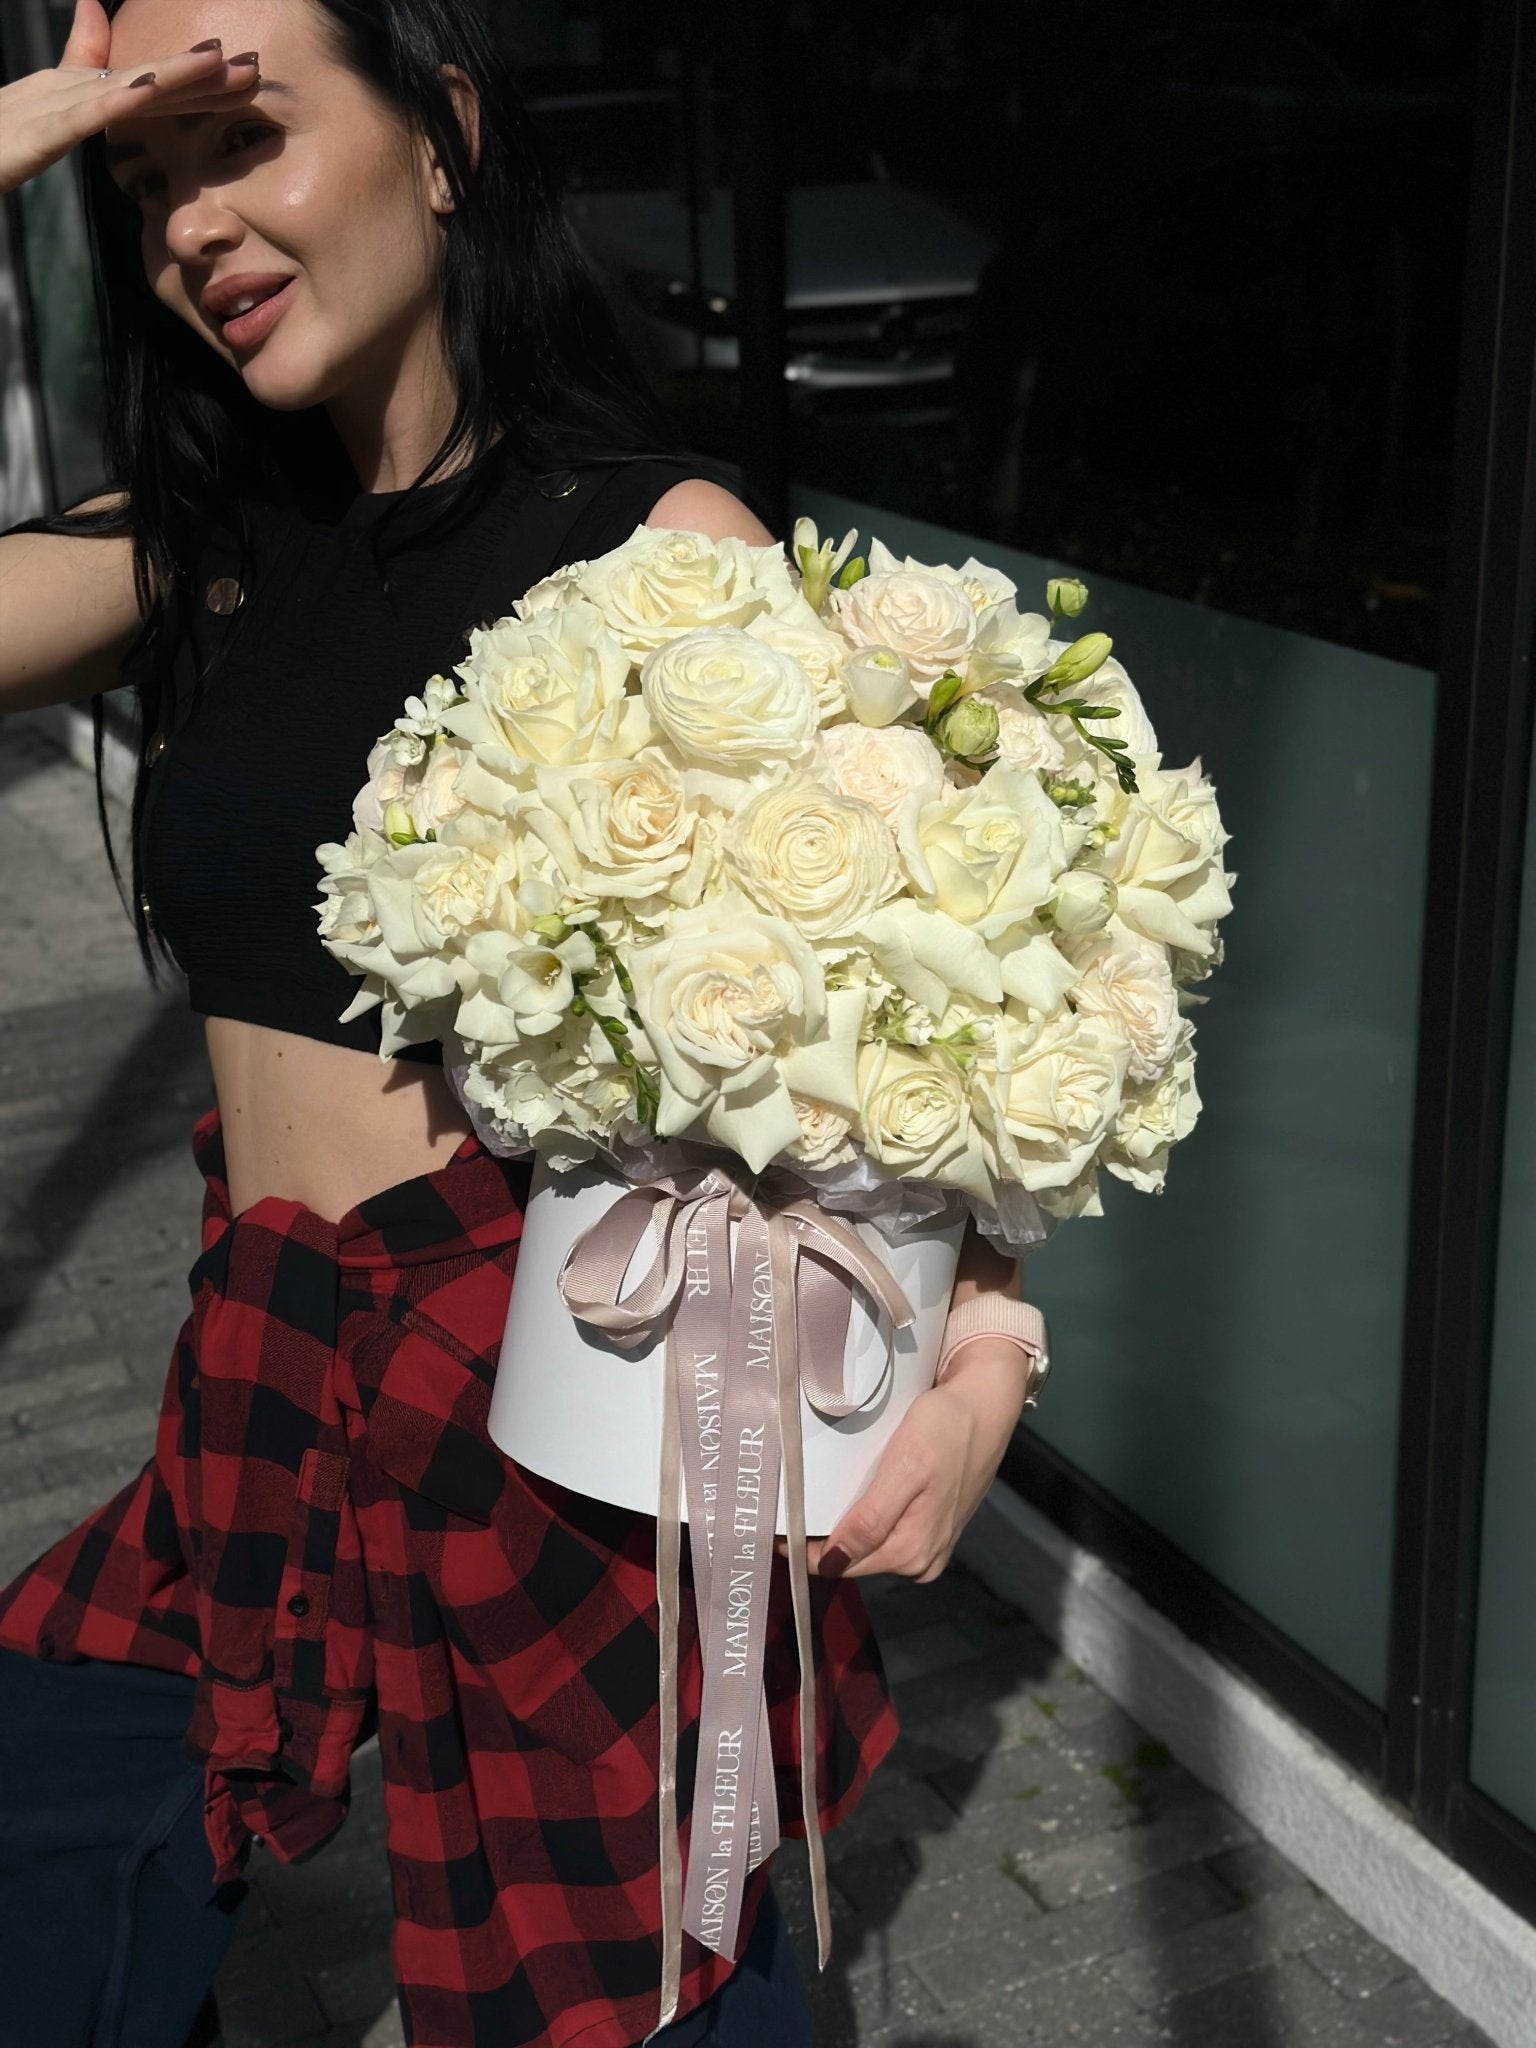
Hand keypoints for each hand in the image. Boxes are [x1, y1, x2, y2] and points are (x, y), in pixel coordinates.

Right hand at [0, 0, 260, 197]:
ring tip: (217, 63)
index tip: (241, 79)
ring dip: (171, 76)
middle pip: (142, 82)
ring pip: (121, 89)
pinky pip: (79, 115)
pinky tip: (150, 92)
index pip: (142, 90)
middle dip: (198, 76)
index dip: (191, 82)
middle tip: (253, 68)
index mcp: (67, 100)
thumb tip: (89, 14)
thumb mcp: (33, 117)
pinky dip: (115, 101)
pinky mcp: (34, 133)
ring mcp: (47, 111)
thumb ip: (64, 68)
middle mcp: (62, 96)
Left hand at [778, 1339, 1035, 1583]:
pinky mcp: (931, 1528)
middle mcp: (921, 1561)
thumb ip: (872, 1520)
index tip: (775, 1528)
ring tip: (815, 1501)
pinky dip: (864, 1520)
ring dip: (841, 1531)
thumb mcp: (904, 1469)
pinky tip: (853, 1497)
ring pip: (867, 1549)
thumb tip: (834, 1561)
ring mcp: (929, 1547)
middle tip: (787, 1509)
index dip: (804, 1550)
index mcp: (912, 1552)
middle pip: (852, 1560)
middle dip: (820, 1541)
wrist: (985, 1406)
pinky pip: (885, 1534)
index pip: (839, 1565)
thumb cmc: (946, 1429)